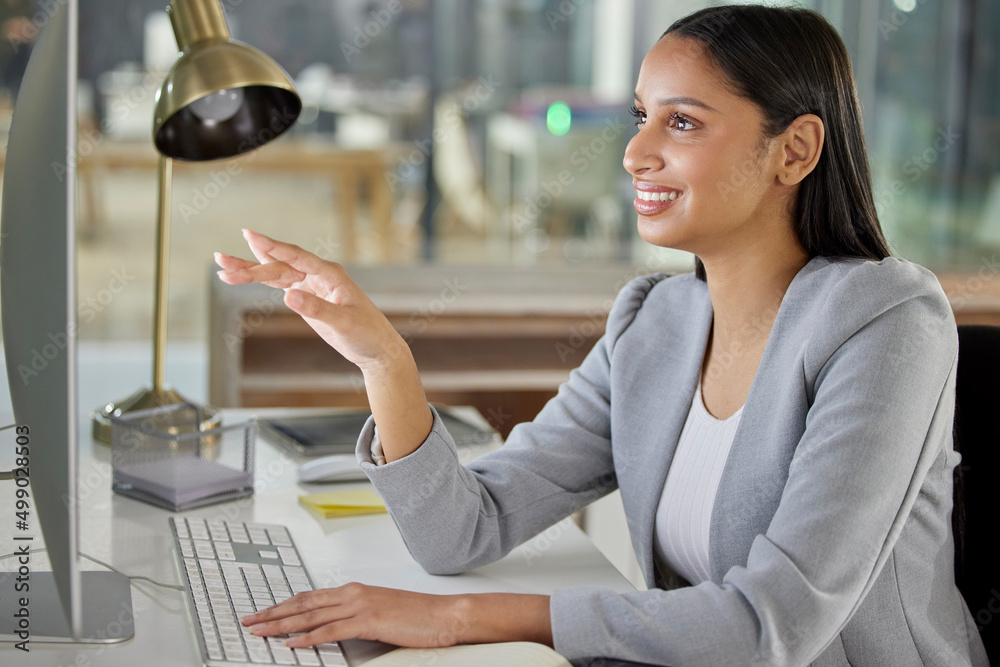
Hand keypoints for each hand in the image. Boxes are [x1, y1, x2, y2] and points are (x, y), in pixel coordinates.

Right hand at [215, 229, 404, 370]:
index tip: (249, 235)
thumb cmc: (367, 333)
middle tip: (221, 260)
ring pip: (277, 273)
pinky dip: (262, 279)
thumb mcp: (343, 323)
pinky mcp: (307, 297)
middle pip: (280, 265)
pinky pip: (281, 283)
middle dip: (251, 263)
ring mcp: (312, 285)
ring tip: (222, 267)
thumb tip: (288, 296)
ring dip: (251, 270)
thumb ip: (317, 310)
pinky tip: (244, 275)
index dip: (273, 246)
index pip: (297, 256)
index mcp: (331, 274)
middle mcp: (320, 275)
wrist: (376, 348)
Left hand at [241, 583, 469, 648]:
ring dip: (282, 624)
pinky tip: (292, 644)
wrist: (444, 615)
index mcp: (355, 590)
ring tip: (261, 631)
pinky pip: (331, 630)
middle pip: (303, 603)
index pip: (310, 597)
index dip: (283, 605)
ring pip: (311, 615)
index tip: (264, 612)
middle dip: (273, 613)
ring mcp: (360, 605)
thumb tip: (333, 630)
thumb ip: (354, 619)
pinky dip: (308, 637)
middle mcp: (353, 593)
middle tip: (249, 620)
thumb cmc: (417, 616)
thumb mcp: (379, 614)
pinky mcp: (368, 620)